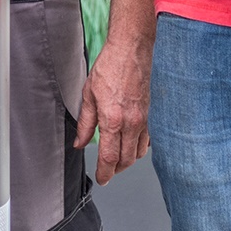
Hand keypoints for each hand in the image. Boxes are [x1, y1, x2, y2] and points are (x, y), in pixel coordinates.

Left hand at [76, 32, 151, 183]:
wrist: (131, 51)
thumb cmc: (110, 67)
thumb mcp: (88, 95)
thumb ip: (85, 123)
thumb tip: (80, 143)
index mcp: (113, 120)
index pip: (110, 158)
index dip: (105, 173)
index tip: (101, 179)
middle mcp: (131, 123)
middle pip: (126, 160)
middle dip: (115, 170)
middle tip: (106, 171)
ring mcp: (143, 120)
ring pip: (138, 153)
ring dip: (127, 161)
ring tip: (115, 160)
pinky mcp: (149, 115)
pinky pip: (146, 141)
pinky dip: (138, 148)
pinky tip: (129, 144)